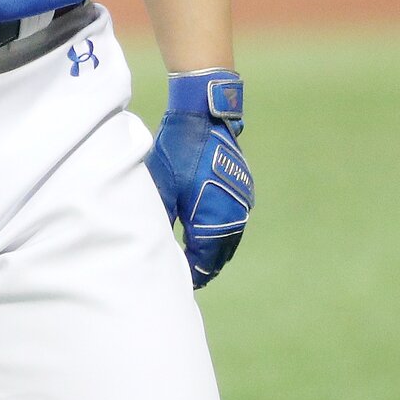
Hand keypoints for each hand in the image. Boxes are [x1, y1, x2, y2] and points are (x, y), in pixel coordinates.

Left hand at [146, 70, 252, 287]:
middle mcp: (233, 216)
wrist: (202, 117)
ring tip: (198, 257)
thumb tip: (156, 245)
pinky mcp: (243, 188)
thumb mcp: (162, 189)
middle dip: (206, 266)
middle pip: (221, 255)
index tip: (181, 282)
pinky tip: (209, 230)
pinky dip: (223, 230)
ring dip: (216, 249)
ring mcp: (242, 201)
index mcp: (213, 222)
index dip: (193, 275)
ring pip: (231, 238)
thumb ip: (161, 221)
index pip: (205, 262)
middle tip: (189, 275)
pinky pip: (235, 219)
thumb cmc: (177, 152)